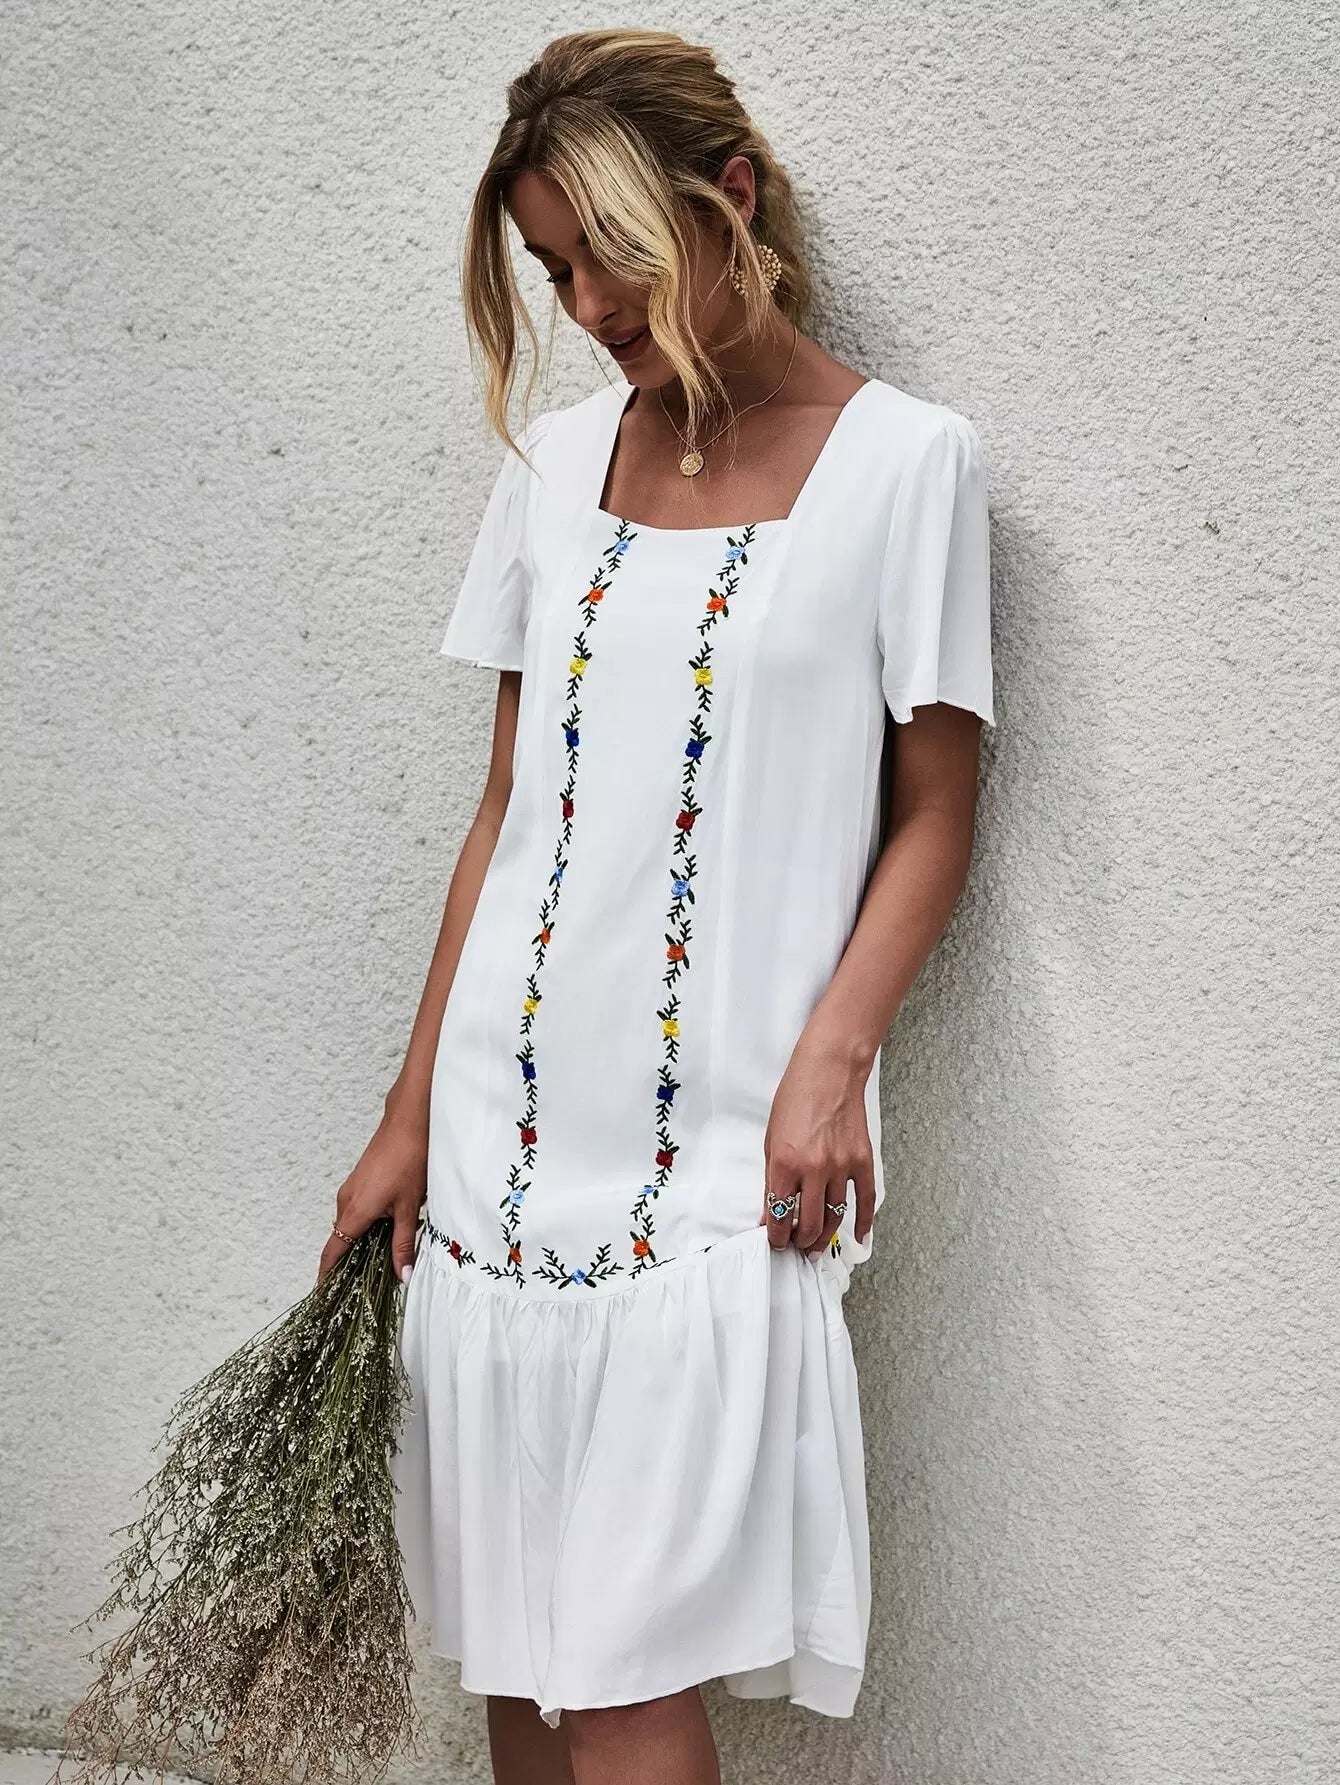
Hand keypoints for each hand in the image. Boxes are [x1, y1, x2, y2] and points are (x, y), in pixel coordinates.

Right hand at [316, 1114, 428, 1287]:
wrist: (410, 1121)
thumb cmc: (410, 1159)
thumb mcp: (410, 1208)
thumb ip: (403, 1244)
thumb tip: (402, 1275)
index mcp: (354, 1211)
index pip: (332, 1251)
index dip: (327, 1276)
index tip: (324, 1296)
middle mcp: (346, 1201)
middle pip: (341, 1242)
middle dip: (349, 1265)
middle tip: (362, 1289)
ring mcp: (352, 1190)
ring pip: (351, 1226)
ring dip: (361, 1245)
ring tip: (379, 1265)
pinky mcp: (361, 1182)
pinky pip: (357, 1213)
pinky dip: (367, 1228)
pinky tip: (389, 1234)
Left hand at [761, 1040, 875, 1255]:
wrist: (829, 1071)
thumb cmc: (795, 1098)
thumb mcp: (771, 1138)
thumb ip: (772, 1177)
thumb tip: (772, 1211)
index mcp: (785, 1163)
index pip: (779, 1215)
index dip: (776, 1236)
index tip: (775, 1243)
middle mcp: (814, 1169)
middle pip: (808, 1223)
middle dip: (800, 1242)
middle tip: (796, 1248)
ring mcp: (841, 1166)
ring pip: (834, 1216)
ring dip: (824, 1237)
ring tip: (816, 1248)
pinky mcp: (862, 1161)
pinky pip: (865, 1201)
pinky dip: (862, 1223)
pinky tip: (858, 1238)